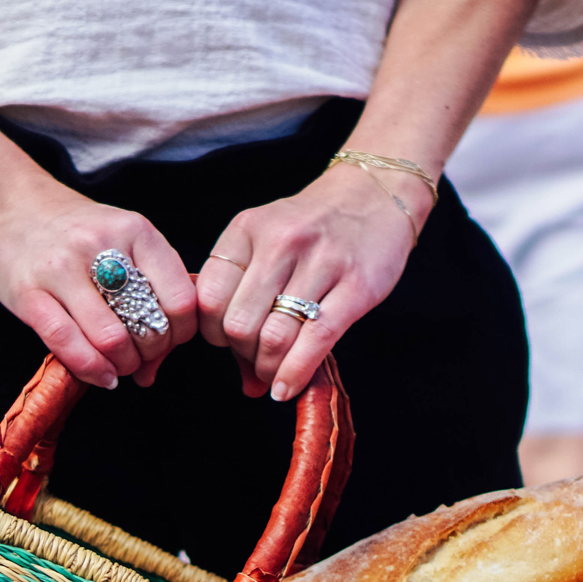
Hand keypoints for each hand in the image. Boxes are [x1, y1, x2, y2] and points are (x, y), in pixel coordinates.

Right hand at [0, 174, 197, 388]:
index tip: (169, 341)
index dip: (181, 334)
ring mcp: (61, 269)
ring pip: (111, 340)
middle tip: (141, 356)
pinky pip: (67, 343)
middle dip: (151, 354)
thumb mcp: (122, 240)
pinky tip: (100, 375)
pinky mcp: (28, 293)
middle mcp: (100, 245)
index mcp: (134, 231)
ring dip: (122, 365)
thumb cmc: (72, 231)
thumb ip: (151, 286)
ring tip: (119, 366)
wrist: (7, 207)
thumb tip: (163, 357)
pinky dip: (91, 370)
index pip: (181, 299)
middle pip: (148, 324)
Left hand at [197, 161, 426, 400]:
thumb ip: (245, 303)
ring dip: (269, 369)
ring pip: (275, 338)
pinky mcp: (356, 286)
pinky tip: (287, 388)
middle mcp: (281, 242)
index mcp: (247, 230)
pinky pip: (315, 341)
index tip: (229, 341)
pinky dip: (296, 374)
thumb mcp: (267, 246)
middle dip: (243, 355)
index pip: (208, 298)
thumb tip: (247, 384)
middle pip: (239, 325)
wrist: (374, 193)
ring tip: (274, 373)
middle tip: (257, 359)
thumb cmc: (314, 228)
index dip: (213, 333)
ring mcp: (321, 262)